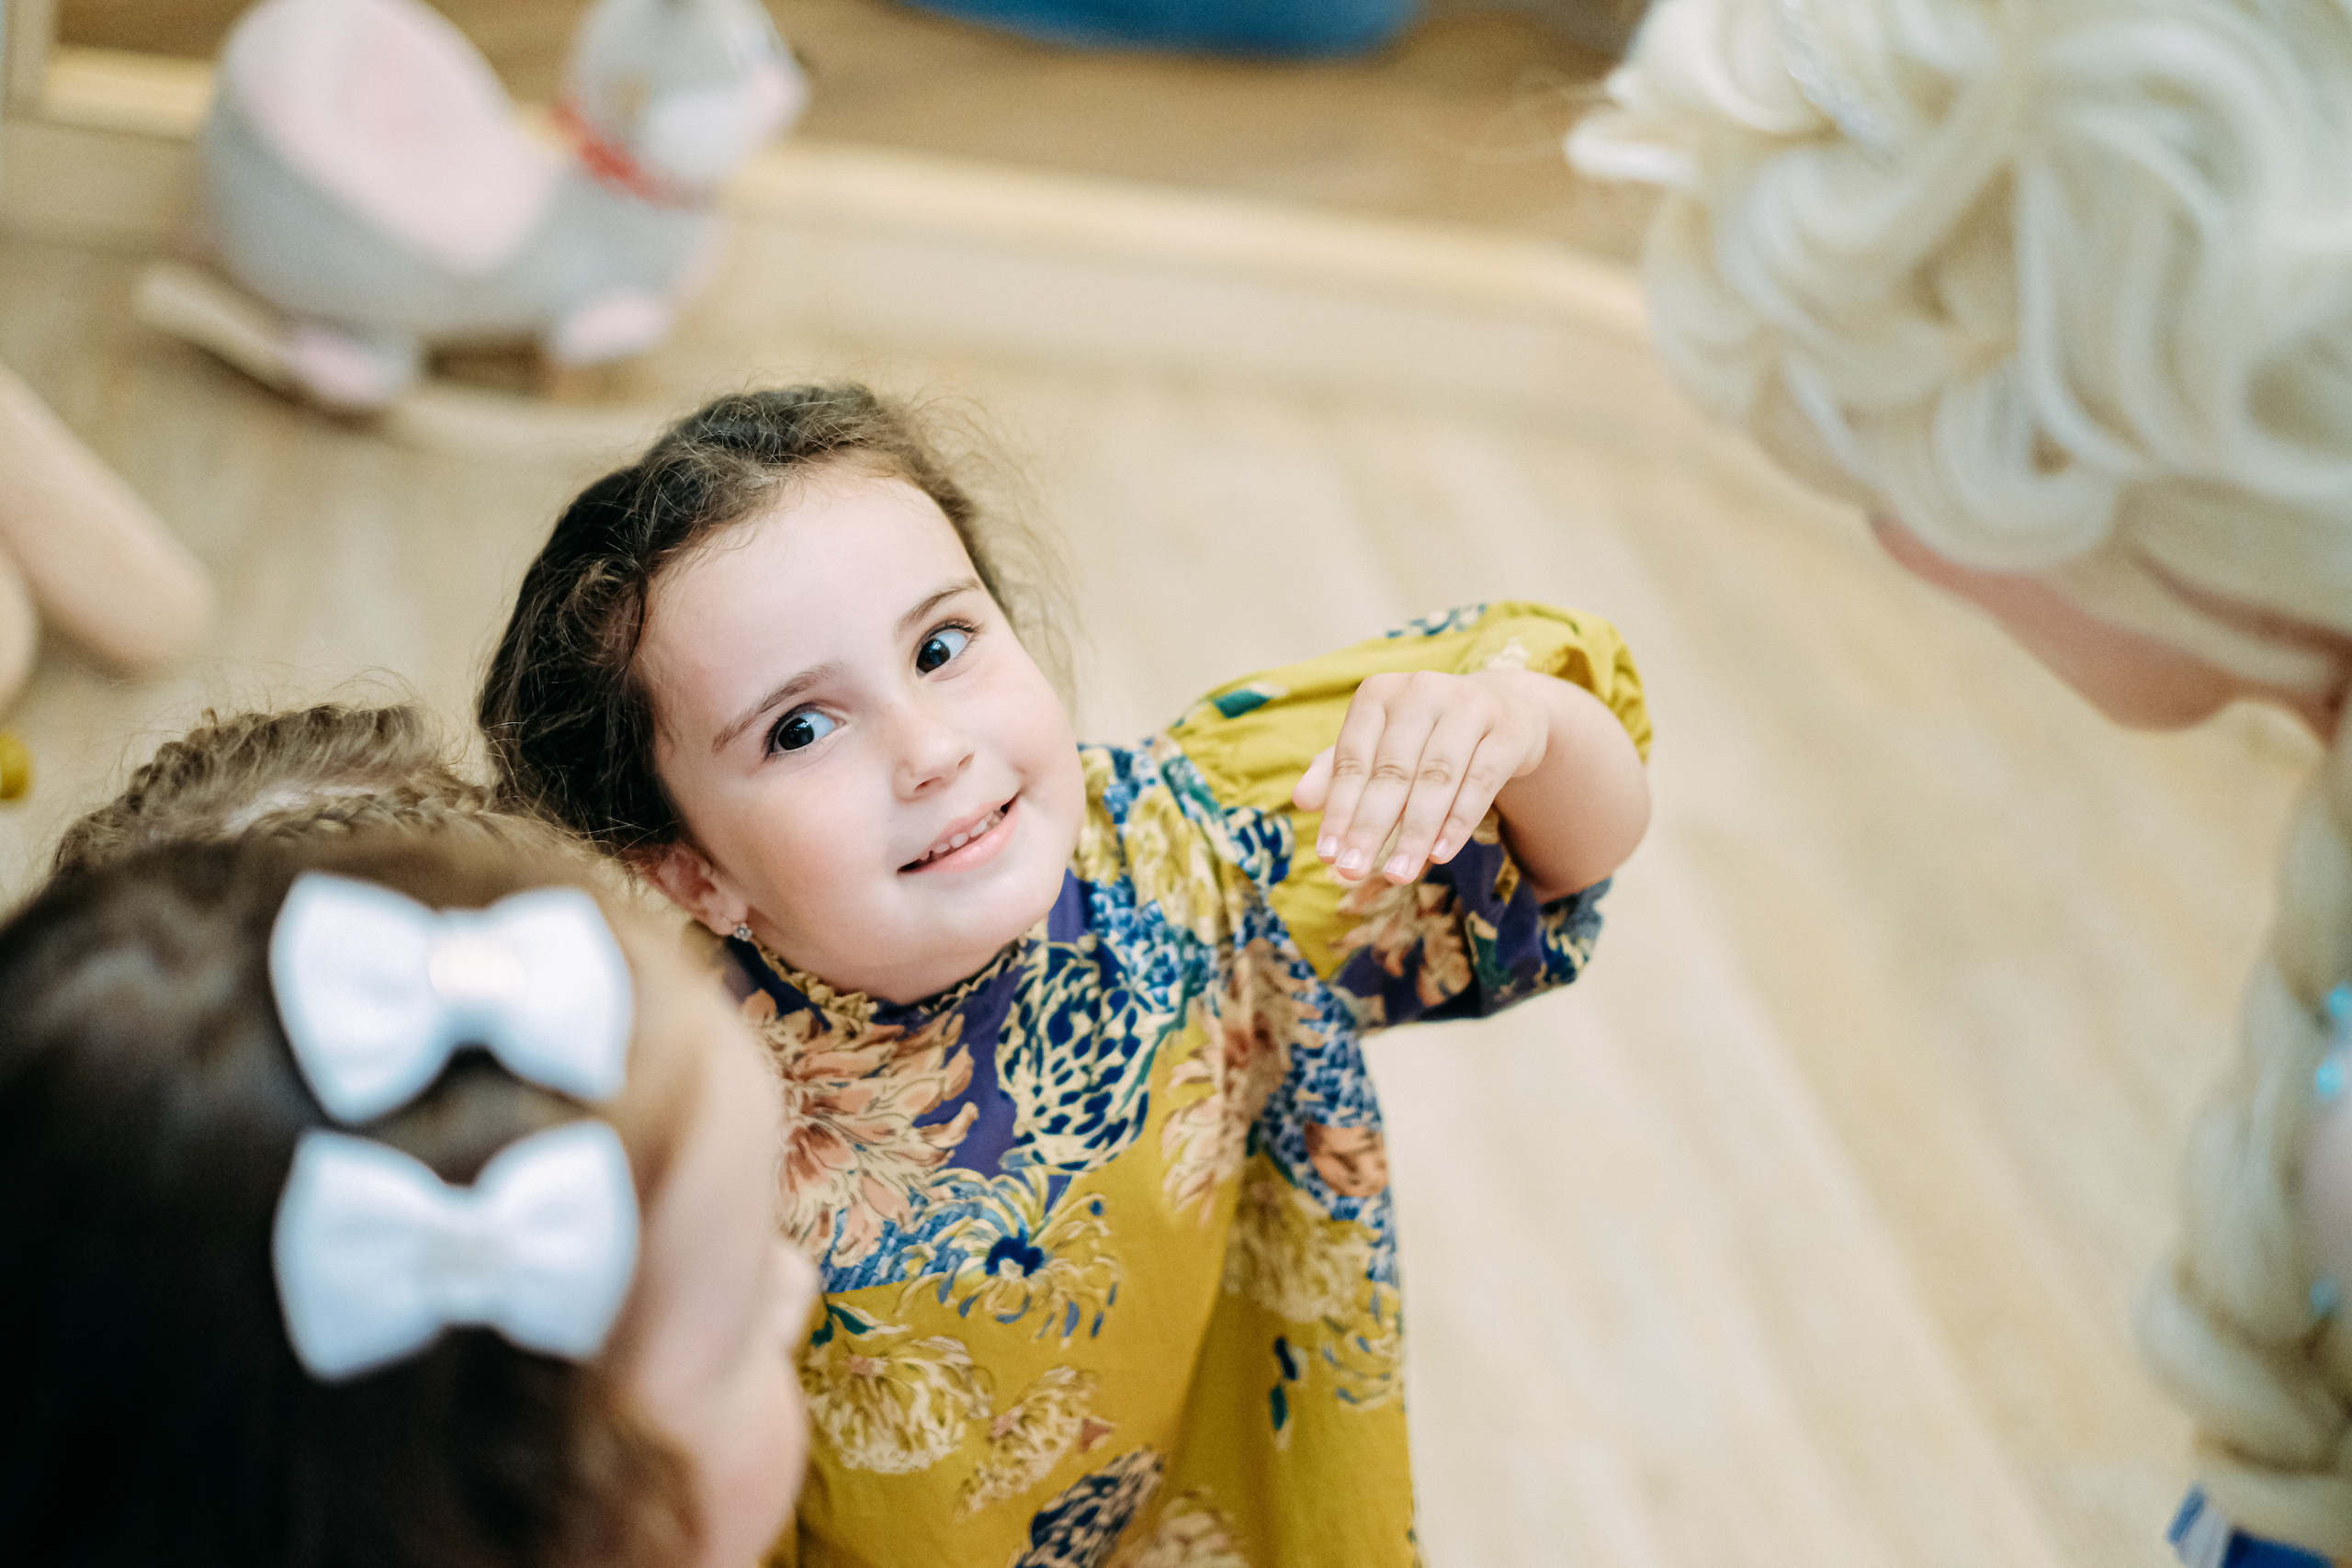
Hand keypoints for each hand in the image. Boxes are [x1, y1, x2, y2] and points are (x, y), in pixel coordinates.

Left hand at [1291, 669, 1548, 884]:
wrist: (1505, 710)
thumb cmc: (1426, 735)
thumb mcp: (1379, 746)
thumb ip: (1339, 771)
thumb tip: (1300, 800)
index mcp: (1379, 694)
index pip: (1353, 759)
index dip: (1339, 810)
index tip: (1327, 855)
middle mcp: (1421, 691)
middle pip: (1391, 771)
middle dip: (1370, 827)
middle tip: (1352, 872)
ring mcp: (1468, 706)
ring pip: (1436, 779)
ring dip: (1414, 832)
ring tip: (1397, 875)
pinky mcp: (1507, 731)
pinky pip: (1480, 782)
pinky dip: (1458, 821)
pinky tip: (1439, 853)